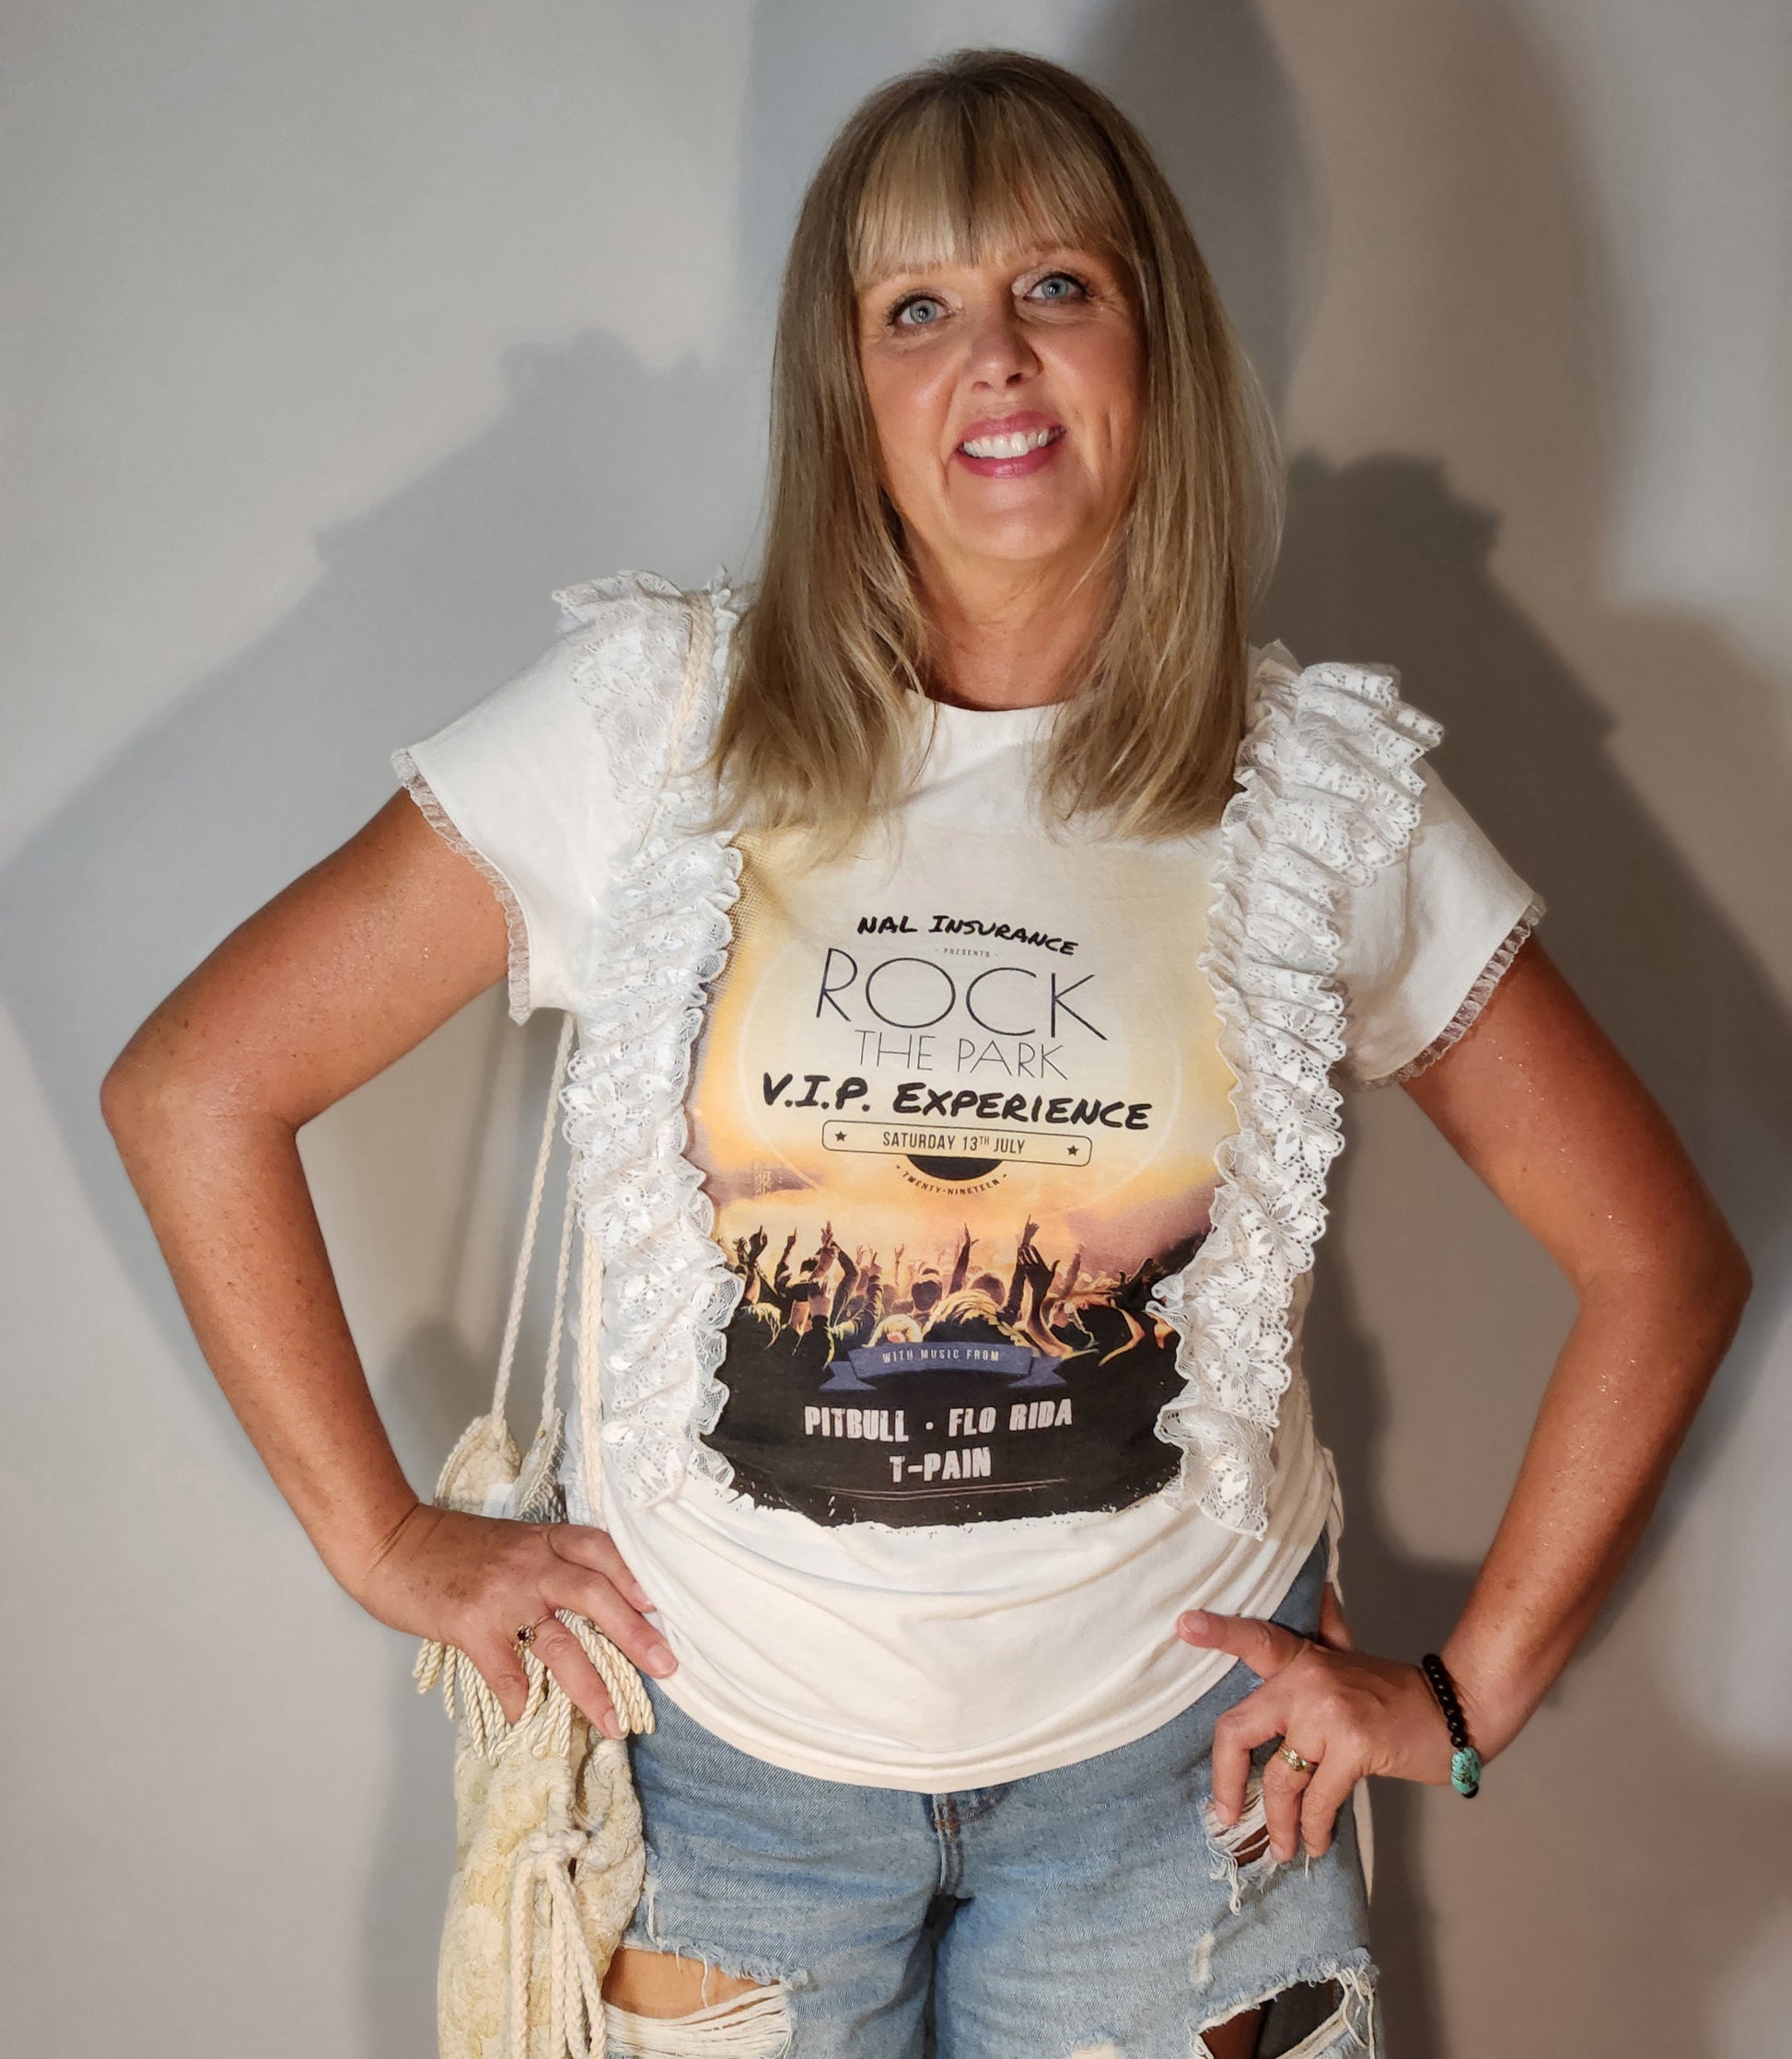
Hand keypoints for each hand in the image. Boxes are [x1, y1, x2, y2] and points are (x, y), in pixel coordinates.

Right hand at [354, 1502, 674, 1736]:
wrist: (392, 1540)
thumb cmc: (450, 1545)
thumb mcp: (510, 1542)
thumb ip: (547, 1562)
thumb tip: (591, 1600)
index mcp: (544, 1540)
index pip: (603, 1551)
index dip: (636, 1577)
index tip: (663, 1607)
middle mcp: (531, 1563)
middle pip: (596, 1594)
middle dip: (635, 1633)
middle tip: (667, 1666)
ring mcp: (502, 1595)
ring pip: (560, 1641)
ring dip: (591, 1685)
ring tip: (613, 1721)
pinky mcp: (470, 1624)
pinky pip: (504, 1670)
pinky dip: (518, 1697)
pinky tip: (526, 1718)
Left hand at [1177, 1587, 1455, 1860]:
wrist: (1454, 1709)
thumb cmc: (1394, 1692)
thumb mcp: (1351, 1656)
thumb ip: (1326, 1629)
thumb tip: (1319, 1586)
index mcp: (1300, 1659)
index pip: (1253, 1640)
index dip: (1217, 1633)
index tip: (1183, 1625)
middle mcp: (1306, 1680)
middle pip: (1238, 1729)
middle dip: (1225, 1780)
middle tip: (1224, 1815)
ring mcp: (1327, 1713)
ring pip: (1280, 1778)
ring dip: (1278, 1823)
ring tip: (1282, 1847)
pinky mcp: (1353, 1746)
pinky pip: (1318, 1800)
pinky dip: (1314, 1829)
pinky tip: (1316, 1844)